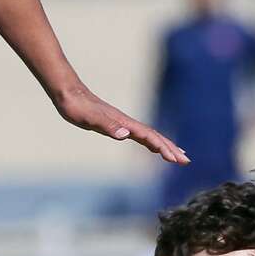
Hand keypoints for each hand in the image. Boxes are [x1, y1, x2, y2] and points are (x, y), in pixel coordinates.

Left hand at [53, 86, 188, 163]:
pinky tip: (154, 148)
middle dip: (171, 149)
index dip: (163, 147)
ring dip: (164, 146)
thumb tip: (126, 134)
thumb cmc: (77, 107)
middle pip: (154, 136)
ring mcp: (123, 123)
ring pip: (149, 136)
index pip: (149, 136)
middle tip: (186, 161)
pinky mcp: (117, 125)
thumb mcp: (90, 118)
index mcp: (124, 122)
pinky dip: (151, 143)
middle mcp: (127, 123)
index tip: (175, 159)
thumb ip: (107, 125)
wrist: (69, 94)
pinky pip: (140, 136)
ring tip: (178, 156)